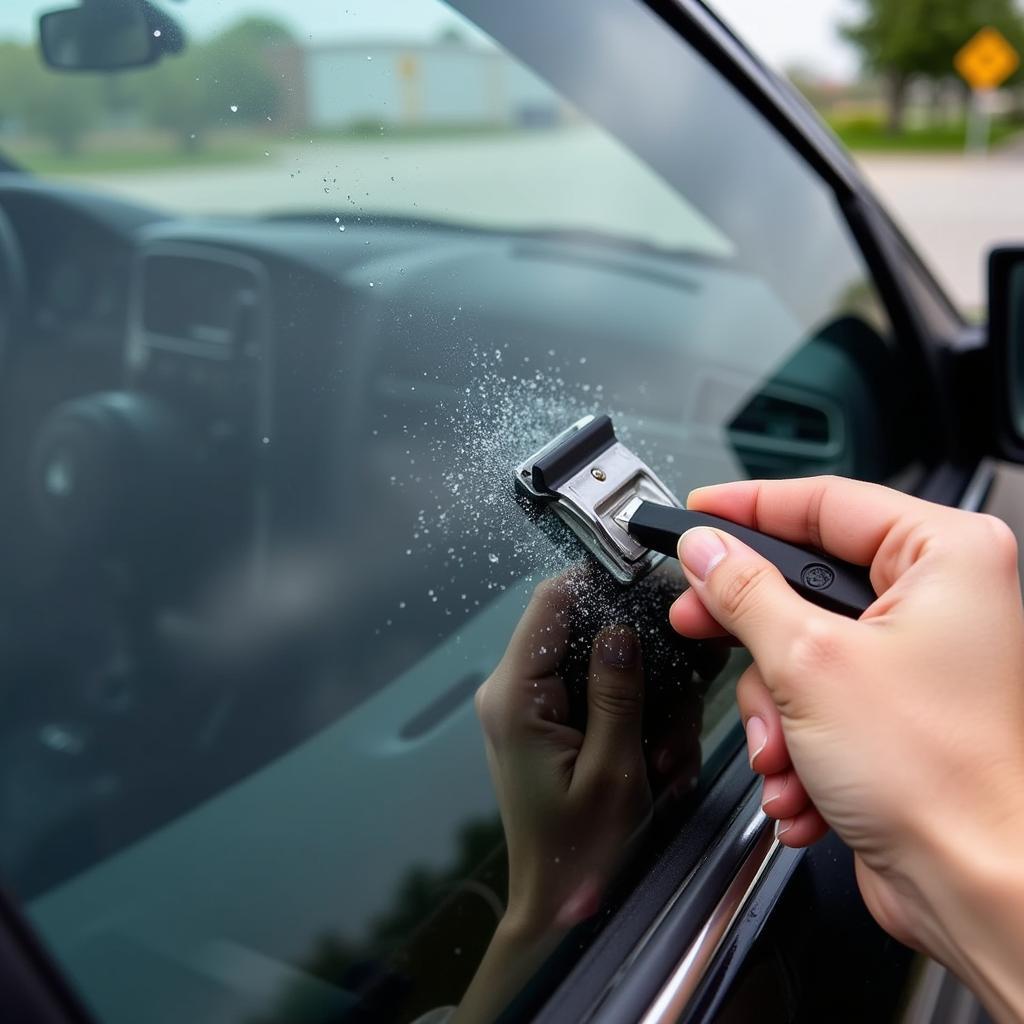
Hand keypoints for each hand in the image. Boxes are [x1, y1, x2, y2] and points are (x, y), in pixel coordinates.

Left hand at [475, 576, 651, 936]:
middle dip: (641, 670)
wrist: (557, 906)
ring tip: (664, 764)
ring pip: (601, 665)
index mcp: (517, 695)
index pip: (551, 602)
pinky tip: (656, 764)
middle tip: (673, 730)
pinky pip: (597, 695)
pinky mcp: (547, 721)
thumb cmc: (582, 853)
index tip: (654, 589)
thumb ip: (617, 692)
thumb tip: (620, 627)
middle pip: (585, 632)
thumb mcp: (614, 772)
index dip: (600, 581)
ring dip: (646, 706)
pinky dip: (633, 720)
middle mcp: (513, 690)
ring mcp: (530, 705)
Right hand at [669, 476, 1023, 1022]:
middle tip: (701, 623)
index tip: (696, 514)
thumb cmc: (940, 778)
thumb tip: (705, 550)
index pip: (825, 500)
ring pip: (800, 644)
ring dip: (774, 708)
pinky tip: (803, 782)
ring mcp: (917, 654)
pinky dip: (796, 738)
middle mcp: (939, 598)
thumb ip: (744, 592)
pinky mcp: (895, 705)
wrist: (975, 888)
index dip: (748, 507)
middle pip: (805, 578)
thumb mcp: (809, 663)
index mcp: (944, 557)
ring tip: (783, 752)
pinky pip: (815, 693)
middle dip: (752, 631)